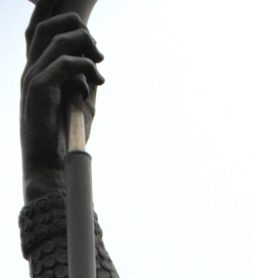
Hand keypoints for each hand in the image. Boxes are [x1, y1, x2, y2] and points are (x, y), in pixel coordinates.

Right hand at [20, 0, 103, 200]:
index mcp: (36, 72)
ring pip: (56, 41)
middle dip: (74, 25)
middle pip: (45, 26)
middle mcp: (30, 70)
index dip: (53, 13)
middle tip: (98, 47)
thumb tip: (96, 68)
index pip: (38, 30)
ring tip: (101, 61)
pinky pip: (63, 64)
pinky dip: (84, 67)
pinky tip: (98, 79)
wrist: (50, 167)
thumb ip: (85, 83)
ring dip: (83, 44)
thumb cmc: (64, 140)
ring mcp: (32, 78)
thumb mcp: (79, 105)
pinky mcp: (39, 90)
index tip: (80, 20)